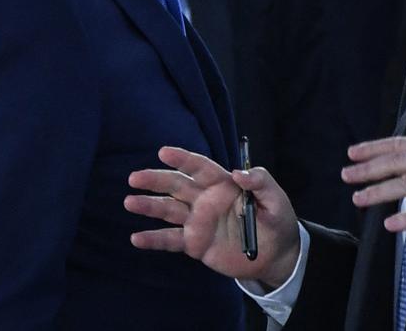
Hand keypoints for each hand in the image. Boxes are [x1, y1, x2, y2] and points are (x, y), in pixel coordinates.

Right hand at [125, 146, 299, 287]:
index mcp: (223, 184)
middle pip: (177, 186)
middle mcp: (205, 199)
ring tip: (129, 202)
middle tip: (135, 177)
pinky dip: (153, 239)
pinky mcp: (195, 243)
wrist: (275, 254)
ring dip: (149, 206)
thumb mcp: (275, 198)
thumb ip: (260, 182)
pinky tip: (136, 238)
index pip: (199, 167)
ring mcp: (198, 221)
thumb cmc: (276, 219)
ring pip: (168, 210)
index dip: (182, 159)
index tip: (163, 152)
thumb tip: (240, 173)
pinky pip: (170, 240)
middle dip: (156, 180)